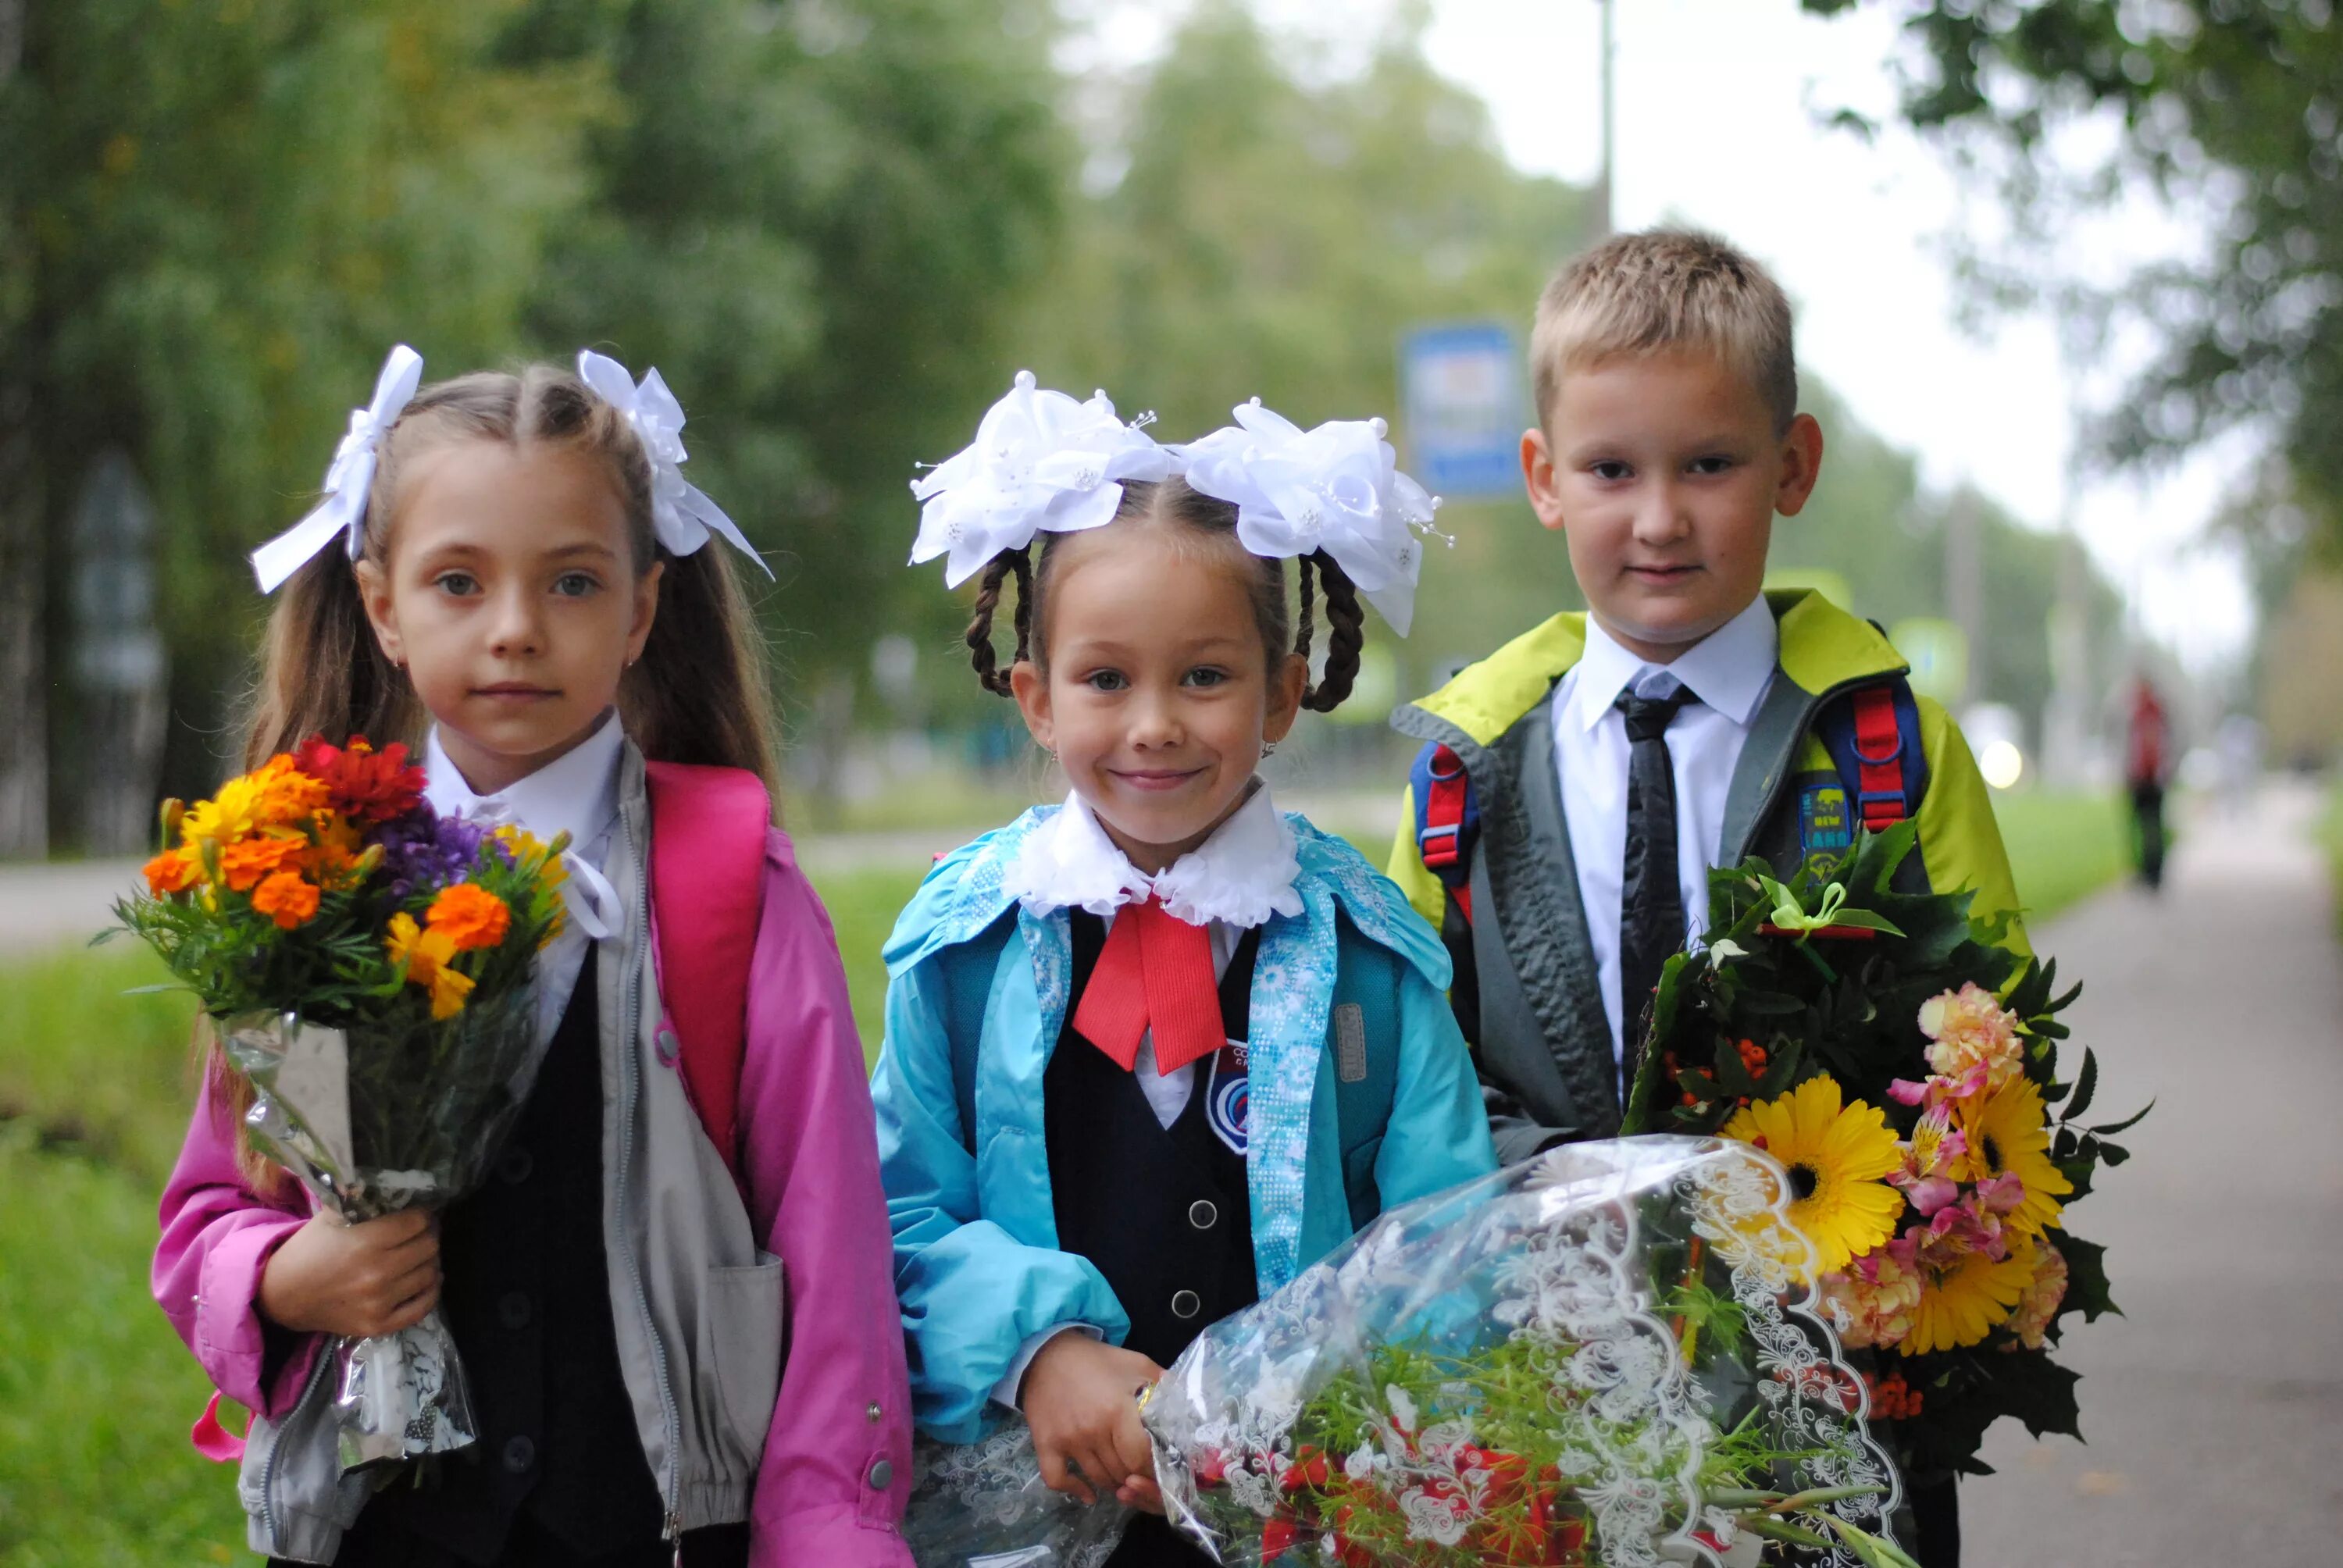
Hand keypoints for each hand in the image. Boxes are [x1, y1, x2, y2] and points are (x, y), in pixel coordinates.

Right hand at [257, 1210, 441, 1339]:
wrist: (282, 1296)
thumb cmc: (309, 1250)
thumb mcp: (330, 1215)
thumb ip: (361, 1198)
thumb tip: (395, 1184)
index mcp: (365, 1242)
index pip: (417, 1221)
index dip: (422, 1214)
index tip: (419, 1213)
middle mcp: (377, 1273)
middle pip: (429, 1246)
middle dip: (429, 1235)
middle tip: (422, 1232)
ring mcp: (379, 1302)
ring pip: (430, 1274)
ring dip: (430, 1261)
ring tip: (421, 1254)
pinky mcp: (379, 1325)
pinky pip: (423, 1308)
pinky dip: (431, 1291)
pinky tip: (427, 1279)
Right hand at [1018, 1332, 1161, 1507]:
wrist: (1047, 1352)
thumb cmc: (1096, 1359)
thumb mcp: (1135, 1363)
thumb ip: (1162, 1383)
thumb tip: (1186, 1405)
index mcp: (1118, 1410)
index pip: (1141, 1457)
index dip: (1153, 1467)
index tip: (1159, 1468)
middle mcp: (1092, 1430)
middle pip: (1122, 1471)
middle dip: (1137, 1476)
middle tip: (1143, 1473)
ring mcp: (1068, 1440)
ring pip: (1098, 1478)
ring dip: (1113, 1483)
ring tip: (1123, 1480)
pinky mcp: (1045, 1444)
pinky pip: (1057, 1479)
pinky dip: (1074, 1490)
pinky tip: (1088, 1495)